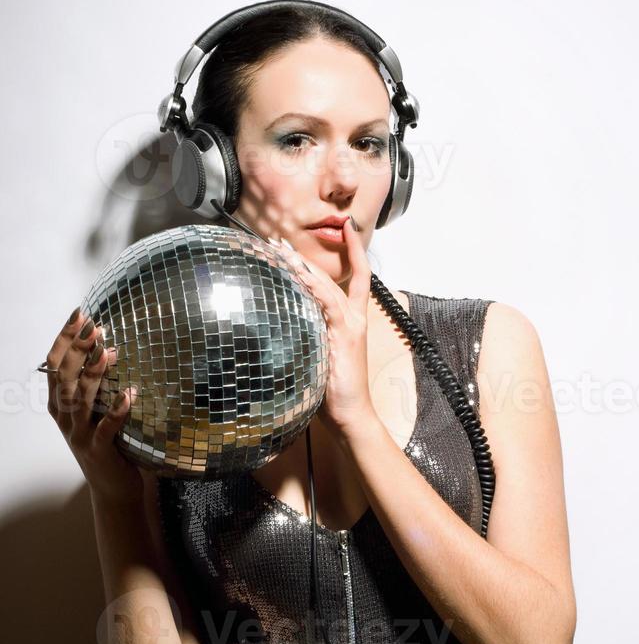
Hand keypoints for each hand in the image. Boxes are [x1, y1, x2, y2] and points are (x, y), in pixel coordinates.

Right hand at [45, 308, 145, 504]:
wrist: (112, 488)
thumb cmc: (107, 444)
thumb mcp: (95, 412)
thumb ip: (95, 386)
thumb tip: (109, 348)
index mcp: (60, 404)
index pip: (55, 365)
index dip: (65, 338)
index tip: (79, 314)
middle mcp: (65, 418)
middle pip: (64, 377)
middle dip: (78, 348)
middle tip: (93, 324)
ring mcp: (79, 435)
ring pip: (81, 400)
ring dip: (94, 374)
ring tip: (108, 351)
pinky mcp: (98, 450)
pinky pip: (107, 428)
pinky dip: (118, 410)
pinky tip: (131, 394)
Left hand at [280, 216, 378, 440]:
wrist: (351, 414)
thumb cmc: (332, 392)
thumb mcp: (318, 356)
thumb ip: (308, 336)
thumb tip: (283, 326)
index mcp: (351, 320)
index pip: (356, 277)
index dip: (352, 252)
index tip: (342, 229)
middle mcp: (354, 317)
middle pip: (330, 276)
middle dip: (305, 256)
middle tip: (279, 240)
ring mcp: (351, 323)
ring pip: (325, 284)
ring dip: (301, 264)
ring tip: (280, 249)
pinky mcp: (345, 333)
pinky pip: (327, 302)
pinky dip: (312, 285)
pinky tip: (298, 272)